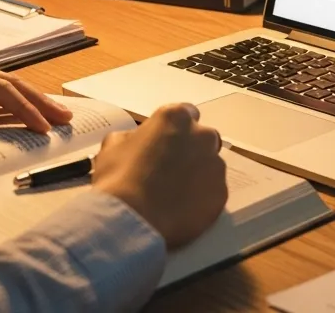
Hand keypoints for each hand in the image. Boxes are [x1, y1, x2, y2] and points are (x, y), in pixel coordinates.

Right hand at [92, 103, 227, 249]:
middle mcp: (202, 136)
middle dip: (192, 150)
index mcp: (175, 117)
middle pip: (203, 138)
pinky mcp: (222, 193)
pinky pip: (213, 193)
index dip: (175, 130)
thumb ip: (132, 138)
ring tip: (176, 195)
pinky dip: (202, 199)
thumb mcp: (112, 147)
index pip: (185, 114)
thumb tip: (138, 141)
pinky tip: (183, 210)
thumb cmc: (119, 178)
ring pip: (211, 166)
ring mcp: (215, 165)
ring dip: (198, 175)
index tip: (166, 144)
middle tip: (171, 170)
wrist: (133, 220)